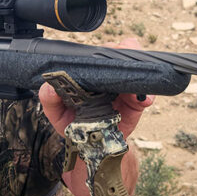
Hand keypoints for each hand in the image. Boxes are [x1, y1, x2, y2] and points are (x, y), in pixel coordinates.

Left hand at [39, 37, 154, 138]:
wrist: (92, 145)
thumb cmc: (74, 124)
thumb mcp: (56, 112)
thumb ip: (49, 98)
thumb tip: (50, 87)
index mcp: (90, 72)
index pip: (97, 53)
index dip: (102, 49)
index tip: (102, 53)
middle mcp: (109, 75)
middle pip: (119, 53)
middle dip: (123, 51)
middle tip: (121, 61)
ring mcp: (125, 87)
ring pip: (137, 68)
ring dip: (138, 70)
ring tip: (132, 82)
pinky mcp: (137, 102)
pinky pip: (146, 94)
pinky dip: (147, 95)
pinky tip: (143, 99)